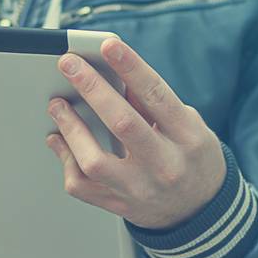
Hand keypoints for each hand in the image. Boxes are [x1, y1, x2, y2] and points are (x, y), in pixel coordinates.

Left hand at [45, 37, 226, 231]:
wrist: (200, 212)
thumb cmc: (191, 158)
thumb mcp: (189, 125)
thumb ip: (152, 102)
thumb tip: (114, 73)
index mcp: (188, 138)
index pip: (156, 96)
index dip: (131, 67)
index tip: (108, 45)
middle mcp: (165, 165)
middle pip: (122, 124)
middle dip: (92, 88)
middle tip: (69, 64)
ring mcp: (141, 190)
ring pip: (95, 161)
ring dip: (71, 128)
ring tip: (57, 104)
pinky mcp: (121, 206)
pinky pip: (83, 186)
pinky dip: (65, 159)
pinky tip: (59, 139)